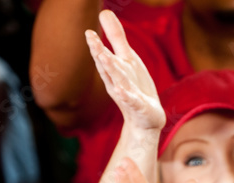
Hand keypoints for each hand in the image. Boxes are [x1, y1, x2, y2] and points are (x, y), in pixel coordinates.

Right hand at [86, 10, 165, 131]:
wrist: (145, 119)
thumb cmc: (135, 85)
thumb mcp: (127, 58)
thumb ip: (116, 37)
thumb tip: (104, 12)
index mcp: (114, 69)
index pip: (103, 56)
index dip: (96, 45)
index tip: (88, 31)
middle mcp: (117, 81)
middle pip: (107, 66)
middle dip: (99, 52)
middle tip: (90, 37)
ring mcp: (127, 95)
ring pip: (118, 81)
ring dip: (110, 69)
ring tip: (103, 56)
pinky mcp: (139, 107)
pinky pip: (132, 101)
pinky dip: (127, 96)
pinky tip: (122, 90)